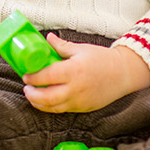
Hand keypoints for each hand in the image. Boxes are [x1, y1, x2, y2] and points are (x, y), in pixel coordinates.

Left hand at [22, 34, 149, 112]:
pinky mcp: (84, 108)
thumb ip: (61, 46)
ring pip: (53, 107)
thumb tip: (46, 39)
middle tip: (26, 87)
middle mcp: (76, 88)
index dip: (33, 77)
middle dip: (32, 94)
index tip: (26, 74)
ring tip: (32, 95)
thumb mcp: (81, 49)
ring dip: (39, 103)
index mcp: (74, 70)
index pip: (47, 76)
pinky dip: (51, 107)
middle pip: (47, 97)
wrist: (124, 74)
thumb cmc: (102, 59)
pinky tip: (45, 101)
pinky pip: (63, 110)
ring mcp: (80, 101)